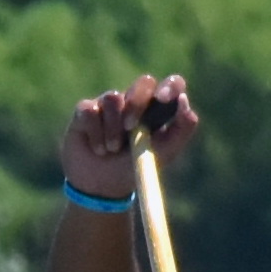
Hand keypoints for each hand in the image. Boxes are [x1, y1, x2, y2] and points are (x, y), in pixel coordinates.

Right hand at [58, 73, 197, 201]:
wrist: (101, 188)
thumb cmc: (134, 168)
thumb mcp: (164, 153)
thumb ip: (182, 129)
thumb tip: (184, 101)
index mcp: (158, 109)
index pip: (172, 85)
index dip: (170, 86)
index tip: (164, 98)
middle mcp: (135, 101)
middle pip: (144, 83)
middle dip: (137, 103)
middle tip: (130, 127)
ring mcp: (109, 103)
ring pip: (113, 98)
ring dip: (113, 129)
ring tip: (111, 150)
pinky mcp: (86, 109)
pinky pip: (90, 111)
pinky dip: (95, 134)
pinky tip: (97, 148)